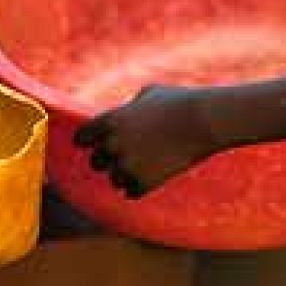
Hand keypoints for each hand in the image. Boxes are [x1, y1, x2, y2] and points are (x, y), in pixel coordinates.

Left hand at [73, 84, 220, 198]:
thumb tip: (126, 112)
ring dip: (125, 175)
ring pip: (114, 179)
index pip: (82, 137)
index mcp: (110, 121)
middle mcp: (113, 144)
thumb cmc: (179, 102)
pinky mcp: (144, 182)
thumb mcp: (150, 93)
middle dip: (107, 159)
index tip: (89, 144)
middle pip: (96, 162)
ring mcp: (128, 165)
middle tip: (122, 157)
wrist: (203, 121)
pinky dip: (138, 187)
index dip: (86, 141)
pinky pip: (131, 192)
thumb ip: (131, 106)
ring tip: (145, 165)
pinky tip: (150, 178)